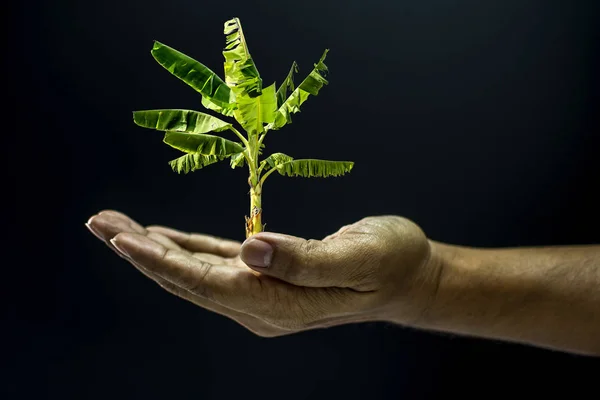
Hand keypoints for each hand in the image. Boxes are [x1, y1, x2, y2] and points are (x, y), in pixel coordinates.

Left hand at [86, 211, 440, 336]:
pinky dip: (183, 249)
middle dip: (140, 252)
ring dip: (154, 249)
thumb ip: (304, 260)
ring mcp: (260, 293)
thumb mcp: (357, 256)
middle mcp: (260, 304)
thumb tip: (250, 249)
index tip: (122, 237)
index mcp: (278, 304)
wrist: (409, 277)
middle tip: (99, 223)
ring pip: (194, 270)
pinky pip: (214, 263)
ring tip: (115, 226)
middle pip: (188, 279)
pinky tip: (160, 238)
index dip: (161, 261)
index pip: (206, 283)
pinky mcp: (265, 276)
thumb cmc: (391, 262)